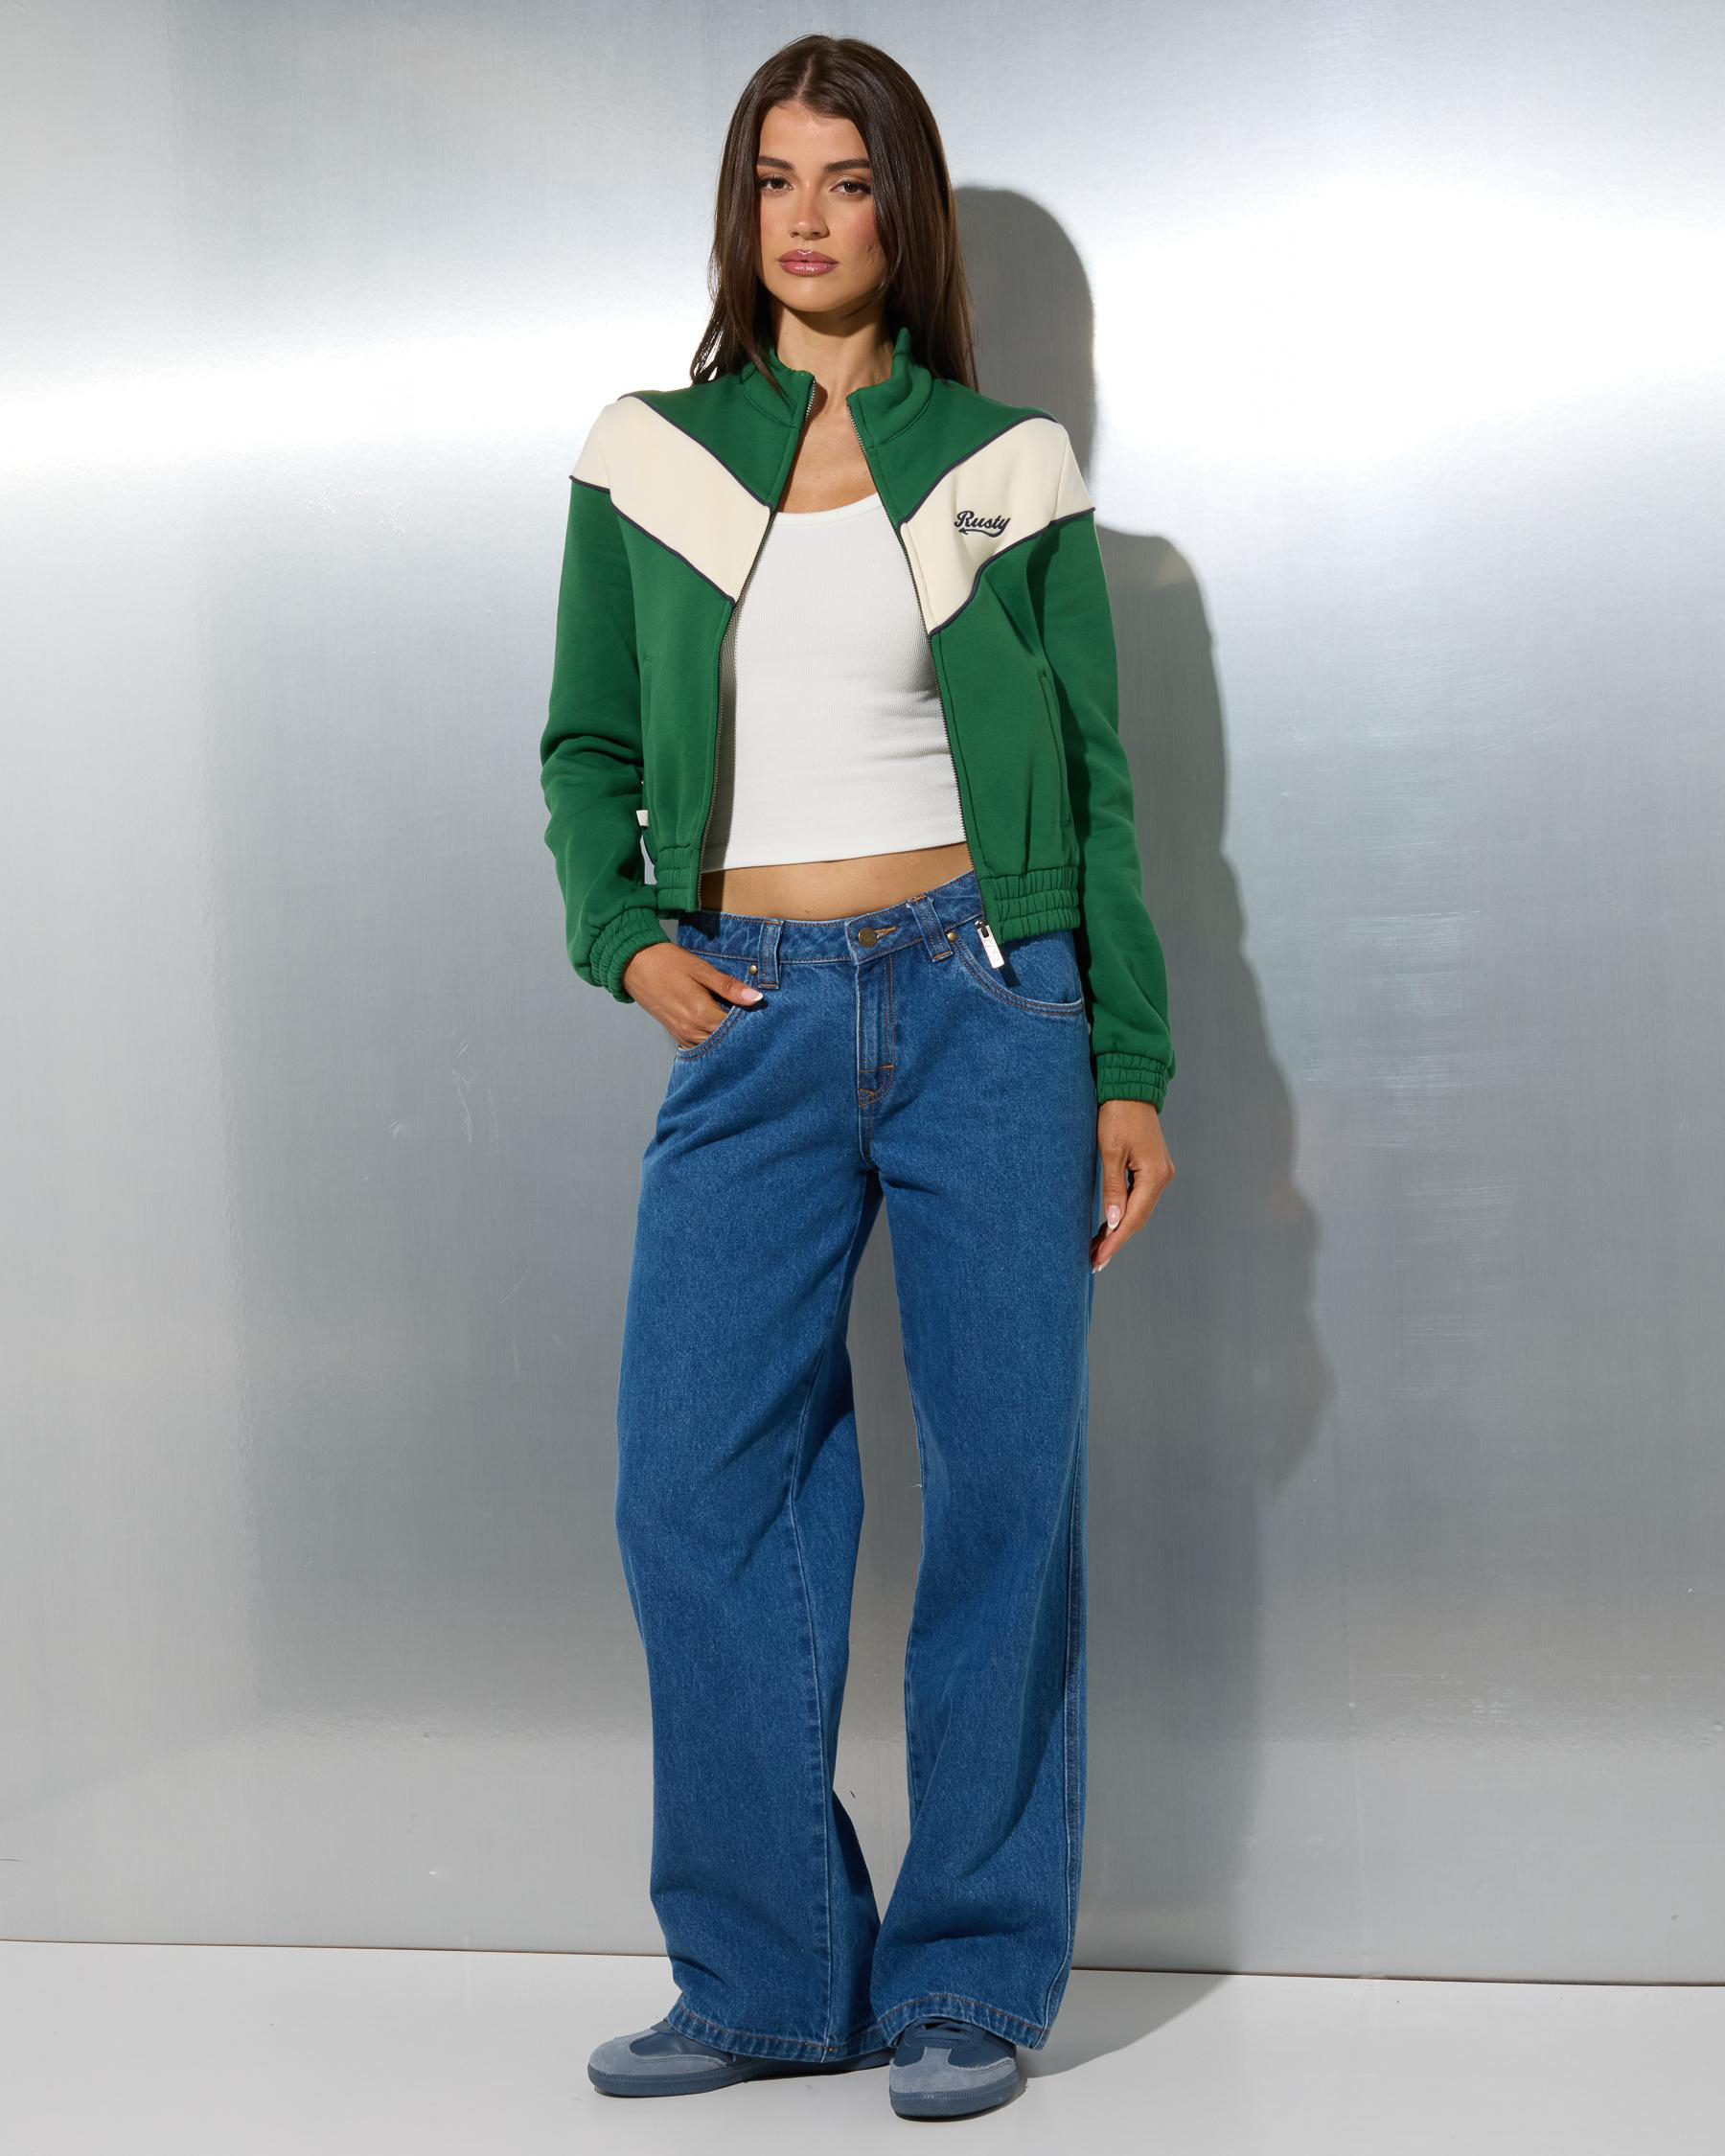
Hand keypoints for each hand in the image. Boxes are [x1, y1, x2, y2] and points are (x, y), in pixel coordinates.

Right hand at [622, 941, 764, 1049]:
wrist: (633, 964)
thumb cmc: (668, 963)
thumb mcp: (701, 970)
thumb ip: (729, 987)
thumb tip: (757, 998)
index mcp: (701, 1013)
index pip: (735, 1029)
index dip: (751, 1024)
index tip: (763, 1017)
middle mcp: (691, 1030)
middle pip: (725, 1041)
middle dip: (740, 1034)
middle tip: (756, 1024)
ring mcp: (681, 1034)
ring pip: (712, 1046)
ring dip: (726, 1039)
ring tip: (739, 1026)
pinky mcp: (675, 1033)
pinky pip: (699, 1045)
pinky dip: (711, 1040)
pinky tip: (719, 1029)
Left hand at [1090, 1099, 1173, 1272]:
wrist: (1130, 1088)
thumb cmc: (1117, 1115)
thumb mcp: (1110, 1152)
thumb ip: (1113, 1189)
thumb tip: (1114, 1222)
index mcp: (1154, 1175)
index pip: (1133, 1218)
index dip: (1115, 1241)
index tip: (1099, 1259)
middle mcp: (1162, 1177)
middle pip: (1138, 1218)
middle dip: (1116, 1240)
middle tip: (1094, 1260)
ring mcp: (1159, 1173)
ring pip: (1139, 1210)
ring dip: (1119, 1229)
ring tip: (1097, 1247)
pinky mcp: (1152, 1168)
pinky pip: (1139, 1197)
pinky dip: (1124, 1213)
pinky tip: (1111, 1224)